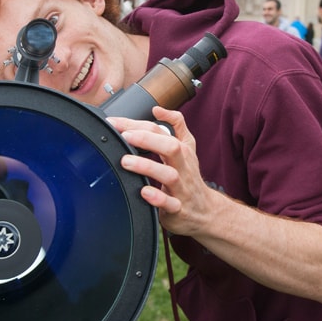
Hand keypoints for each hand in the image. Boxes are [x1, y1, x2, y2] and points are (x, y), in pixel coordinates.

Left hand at [109, 107, 214, 236]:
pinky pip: (170, 204)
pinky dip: (158, 198)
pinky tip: (144, 192)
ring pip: (168, 175)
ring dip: (147, 167)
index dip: (138, 125)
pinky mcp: (178, 208)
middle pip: (171, 147)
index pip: (160, 131)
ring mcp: (181, 188)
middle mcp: (182, 166)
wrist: (205, 211)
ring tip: (126, 162)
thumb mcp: (188, 148)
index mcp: (182, 150)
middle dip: (147, 139)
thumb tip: (158, 109)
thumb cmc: (189, 177)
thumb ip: (176, 126)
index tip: (116, 123)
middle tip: (125, 136)